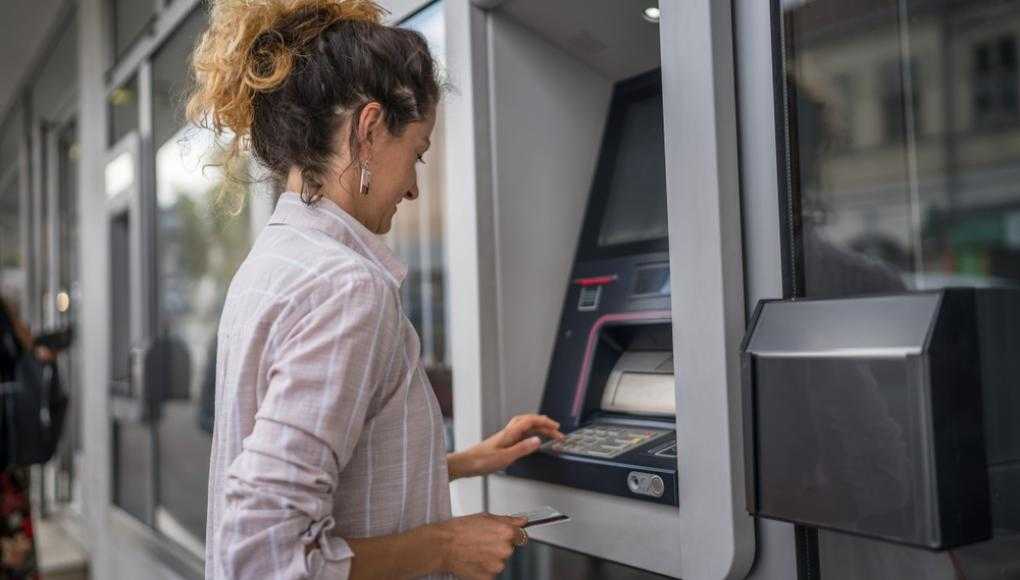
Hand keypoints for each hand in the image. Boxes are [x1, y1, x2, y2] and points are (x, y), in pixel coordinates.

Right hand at [435, 513, 527, 579]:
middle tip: (484, 541)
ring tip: (476, 550)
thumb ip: (508, 519)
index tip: (505, 534)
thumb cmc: (460, 529)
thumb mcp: (485, 517)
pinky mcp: (489, 577)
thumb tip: (522, 520)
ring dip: (492, 557)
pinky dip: (484, 567)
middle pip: (509, 548)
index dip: (511, 534)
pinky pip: (491, 571)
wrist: (443, 545)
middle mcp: (504, 550)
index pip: (521, 535)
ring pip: (500, 561)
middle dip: (500, 545)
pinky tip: (474, 559)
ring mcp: (497, 565)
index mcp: (506, 532)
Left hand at [448, 414, 564, 479]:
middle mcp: (507, 433)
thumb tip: (537, 440)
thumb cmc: (480, 461)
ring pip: (524, 427)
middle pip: (528, 422)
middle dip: (543, 424)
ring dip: (537, 428)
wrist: (465, 464)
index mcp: (509, 434)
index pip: (530, 421)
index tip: (556, 426)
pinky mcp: (502, 444)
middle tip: (556, 430)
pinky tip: (531, 442)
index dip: (544, 422)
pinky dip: (529, 435)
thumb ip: (522, 449)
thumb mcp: (505, 457)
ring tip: (548, 434)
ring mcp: (504, 438)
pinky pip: (519, 435)